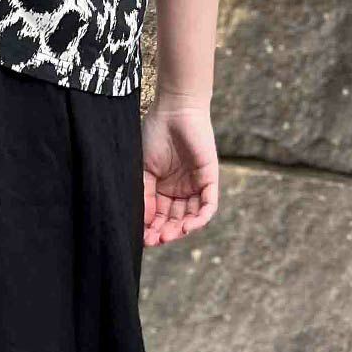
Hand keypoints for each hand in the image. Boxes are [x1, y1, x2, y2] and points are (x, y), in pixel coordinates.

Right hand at [141, 100, 218, 245]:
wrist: (174, 111)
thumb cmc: (155, 135)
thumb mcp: (143, 169)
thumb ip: (144, 195)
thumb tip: (143, 223)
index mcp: (161, 188)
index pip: (158, 215)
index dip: (151, 229)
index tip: (142, 239)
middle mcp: (178, 190)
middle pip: (174, 219)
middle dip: (165, 232)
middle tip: (155, 240)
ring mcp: (194, 186)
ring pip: (190, 216)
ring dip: (180, 229)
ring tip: (169, 235)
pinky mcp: (209, 180)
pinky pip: (208, 205)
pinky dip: (199, 218)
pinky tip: (187, 226)